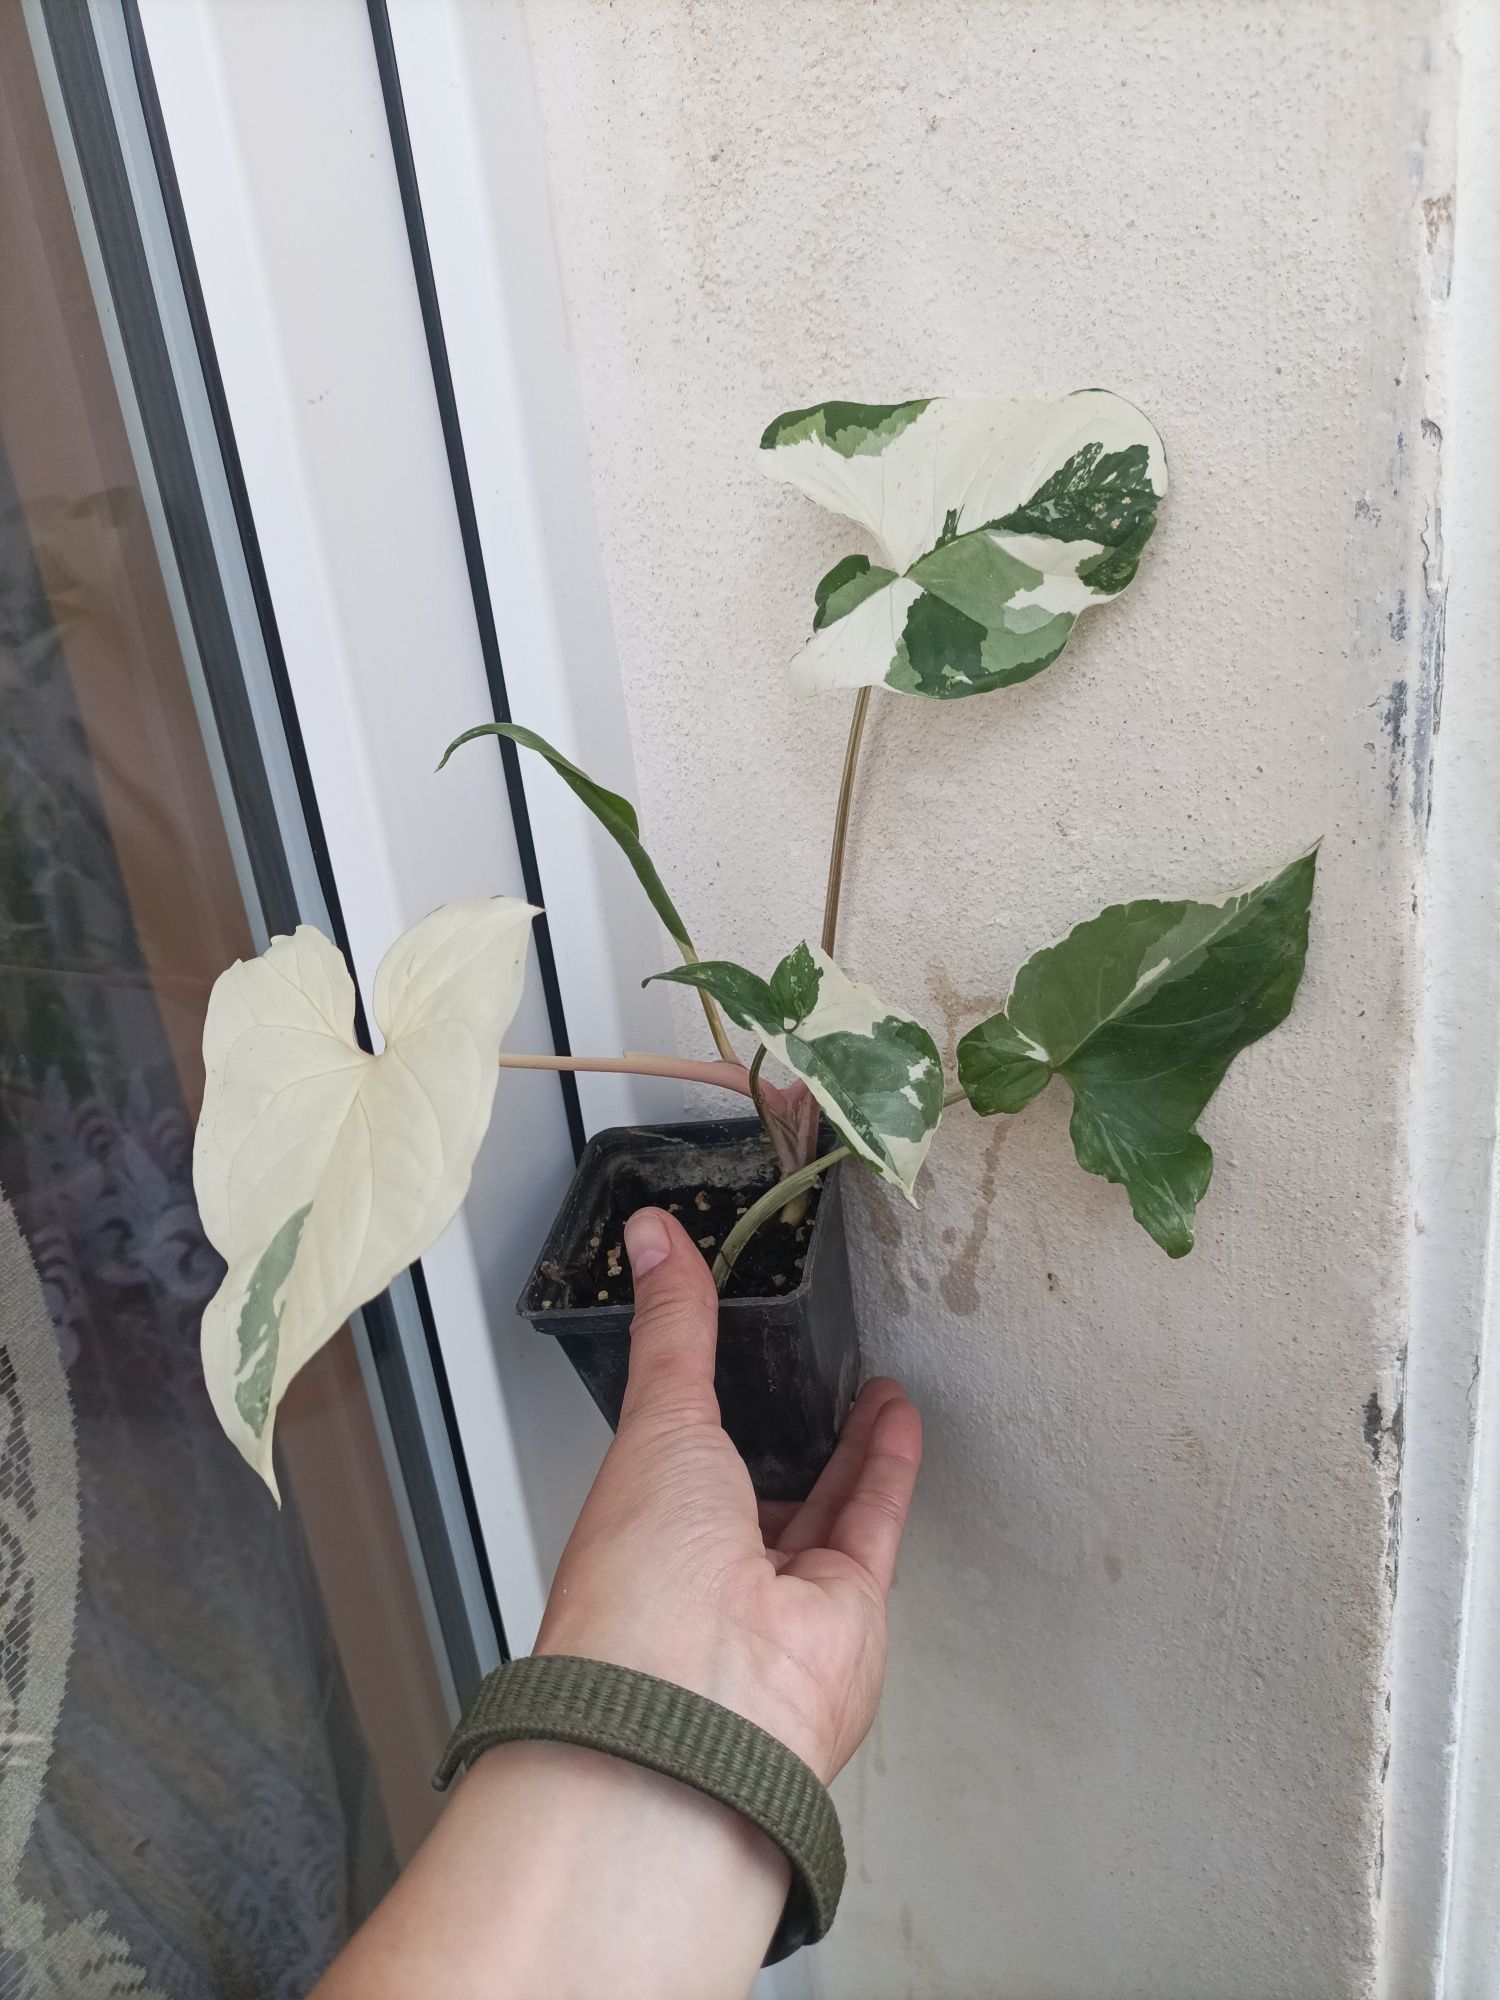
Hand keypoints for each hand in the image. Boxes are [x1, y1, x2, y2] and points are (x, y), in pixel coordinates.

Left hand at [535, 1205, 921, 1782]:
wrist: (706, 1702)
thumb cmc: (644, 1582)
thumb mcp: (658, 1419)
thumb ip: (672, 1327)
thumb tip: (654, 1238)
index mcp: (637, 1523)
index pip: (668, 1451)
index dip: (693, 1397)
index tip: (715, 1337)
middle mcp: (704, 1566)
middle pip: (750, 1484)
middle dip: (775, 1428)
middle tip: (800, 1364)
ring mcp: (779, 1593)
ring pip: (818, 1502)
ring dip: (843, 1440)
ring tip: (861, 1378)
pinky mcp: (848, 1608)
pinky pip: (871, 1523)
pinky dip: (888, 1468)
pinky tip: (897, 1416)